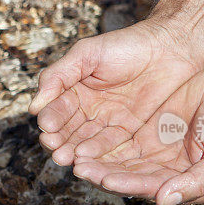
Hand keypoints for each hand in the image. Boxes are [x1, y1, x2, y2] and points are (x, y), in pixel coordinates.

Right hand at [29, 19, 203, 166]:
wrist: (169, 47)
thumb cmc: (126, 45)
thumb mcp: (86, 54)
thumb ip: (58, 76)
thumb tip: (33, 106)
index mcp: (73, 91)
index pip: (56, 110)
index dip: (50, 119)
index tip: (46, 127)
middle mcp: (87, 109)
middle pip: (68, 131)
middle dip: (59, 141)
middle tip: (55, 150)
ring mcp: (107, 121)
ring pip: (86, 141)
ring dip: (75, 151)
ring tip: (67, 159)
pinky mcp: (128, 131)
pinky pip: (111, 146)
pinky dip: (98, 153)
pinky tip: (87, 158)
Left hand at [73, 66, 203, 204]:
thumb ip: (199, 182)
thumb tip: (165, 202)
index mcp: (185, 185)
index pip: (149, 188)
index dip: (126, 184)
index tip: (103, 178)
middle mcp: (165, 174)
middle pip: (127, 177)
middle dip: (102, 174)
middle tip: (78, 167)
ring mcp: (154, 154)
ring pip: (118, 161)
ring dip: (96, 160)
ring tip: (72, 155)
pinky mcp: (144, 135)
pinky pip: (118, 141)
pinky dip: (100, 142)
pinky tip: (81, 139)